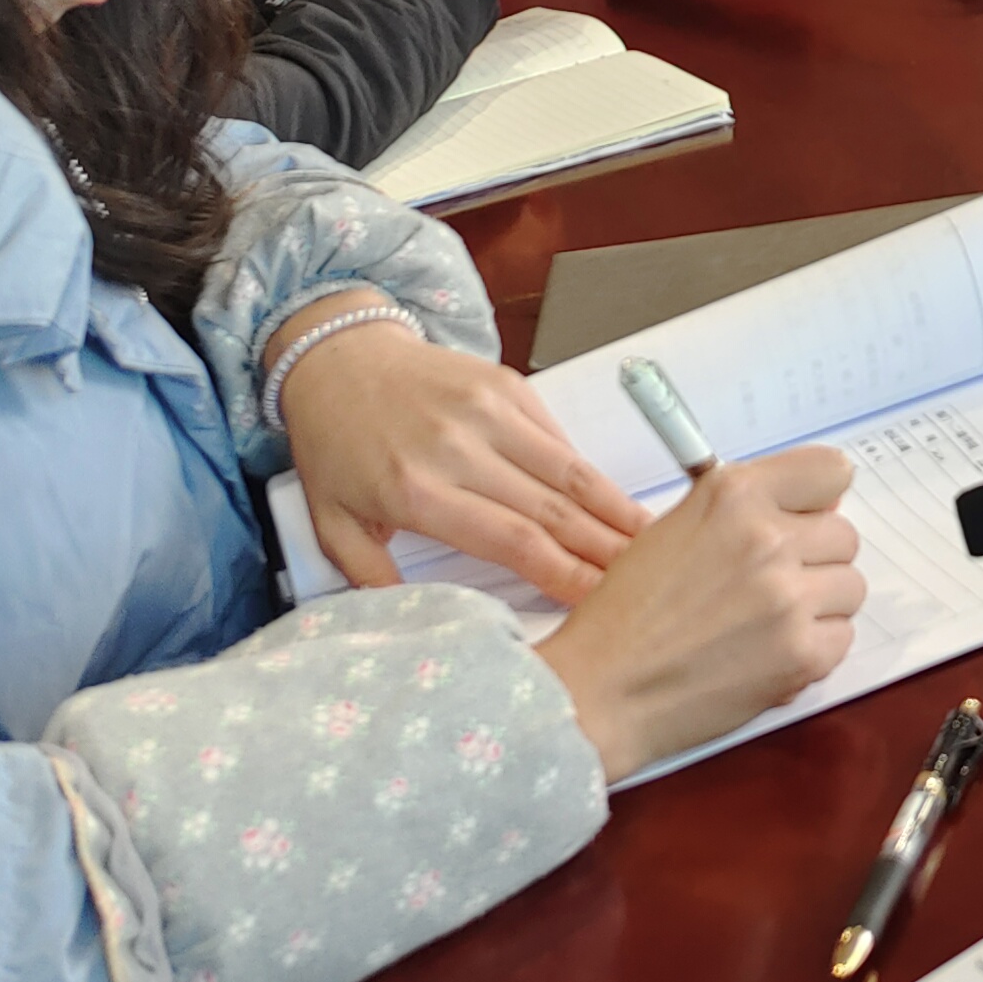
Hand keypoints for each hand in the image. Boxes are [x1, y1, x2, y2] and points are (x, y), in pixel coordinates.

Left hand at [270, 299, 645, 603]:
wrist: (338, 357)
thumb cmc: (336, 444)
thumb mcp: (331, 522)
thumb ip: (371, 578)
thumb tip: (419, 623)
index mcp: (415, 490)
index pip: (511, 540)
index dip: (564, 573)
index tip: (598, 600)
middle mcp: (457, 448)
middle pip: (552, 509)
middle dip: (604, 549)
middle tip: (644, 579)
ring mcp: (487, 410)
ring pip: (568, 470)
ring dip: (613, 509)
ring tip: (651, 541)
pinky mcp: (506, 384)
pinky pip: (557, 437)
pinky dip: (587, 472)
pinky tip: (611, 500)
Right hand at [531, 449, 867, 779]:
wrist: (601, 690)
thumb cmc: (627, 615)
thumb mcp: (677, 529)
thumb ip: (744, 509)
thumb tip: (818, 506)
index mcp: (734, 496)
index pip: (830, 470)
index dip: (820, 497)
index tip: (809, 514)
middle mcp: (766, 539)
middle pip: (843, 535)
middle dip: (814, 558)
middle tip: (770, 584)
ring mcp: (787, 598)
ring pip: (850, 586)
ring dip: (819, 605)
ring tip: (767, 622)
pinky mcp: (801, 654)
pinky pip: (843, 636)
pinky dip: (814, 648)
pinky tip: (768, 652)